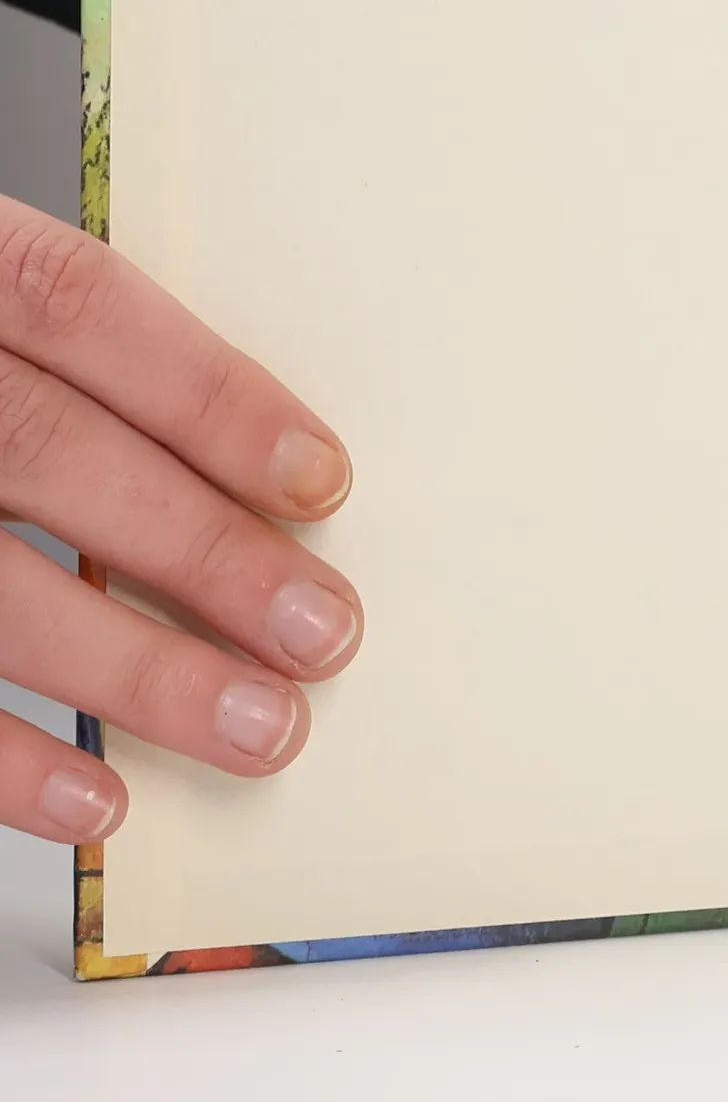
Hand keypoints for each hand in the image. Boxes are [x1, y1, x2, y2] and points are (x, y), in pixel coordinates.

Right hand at [0, 198, 360, 842]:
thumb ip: (75, 368)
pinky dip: (4, 759)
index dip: (207, 394)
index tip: (321, 480)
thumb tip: (256, 480)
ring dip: (134, 669)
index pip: (77, 304)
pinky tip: (100, 797)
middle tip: (322, 631)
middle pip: (49, 451)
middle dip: (202, 549)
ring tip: (257, 728)